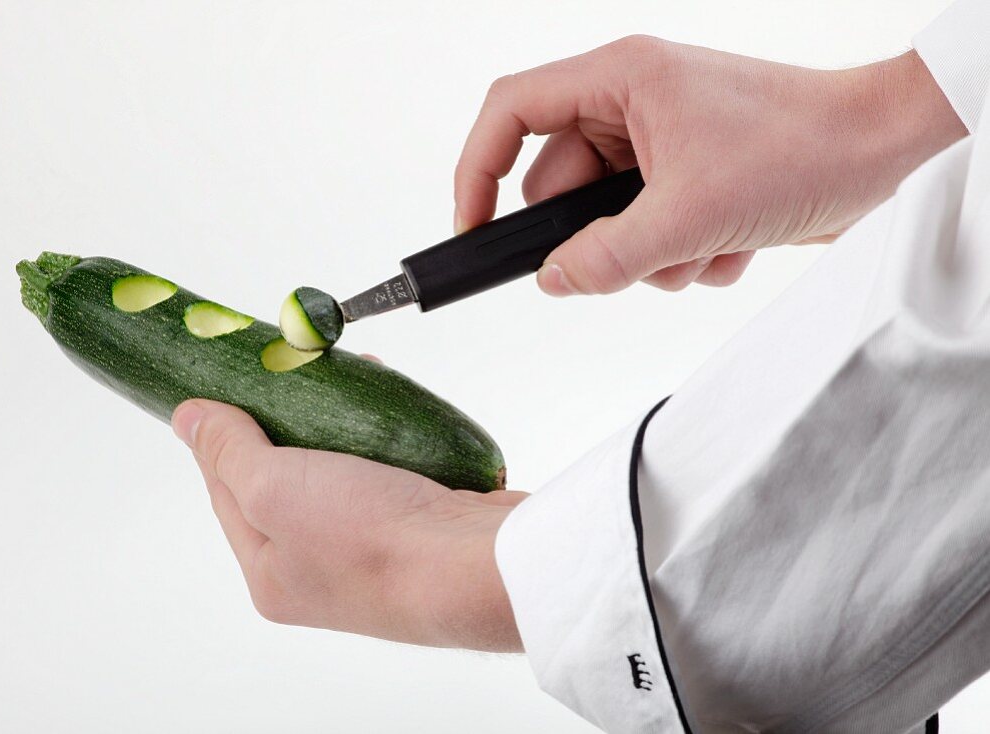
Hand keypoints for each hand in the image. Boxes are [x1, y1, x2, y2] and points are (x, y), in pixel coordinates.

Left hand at [171, 398, 526, 651]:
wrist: (475, 568)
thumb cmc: (371, 543)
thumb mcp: (274, 487)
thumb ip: (229, 450)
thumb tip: (186, 418)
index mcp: (271, 574)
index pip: (226, 491)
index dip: (221, 434)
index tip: (224, 383)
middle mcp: (318, 568)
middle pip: (286, 477)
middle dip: (291, 419)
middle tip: (291, 370)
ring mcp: (374, 546)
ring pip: (342, 468)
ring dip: (342, 422)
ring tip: (348, 376)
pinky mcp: (419, 523)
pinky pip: (389, 469)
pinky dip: (385, 434)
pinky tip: (390, 405)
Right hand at [454, 37, 966, 294]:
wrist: (883, 151)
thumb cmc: (801, 147)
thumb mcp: (689, 217)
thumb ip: (606, 258)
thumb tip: (552, 281)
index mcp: (620, 78)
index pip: (511, 111)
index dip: (476, 169)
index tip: (472, 227)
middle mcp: (632, 104)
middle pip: (560, 186)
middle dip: (600, 237)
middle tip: (641, 253)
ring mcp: (658, 143)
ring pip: (605, 221)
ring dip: (649, 254)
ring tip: (702, 247)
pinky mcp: (684, 177)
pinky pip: (647, 232)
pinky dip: (681, 253)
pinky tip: (728, 245)